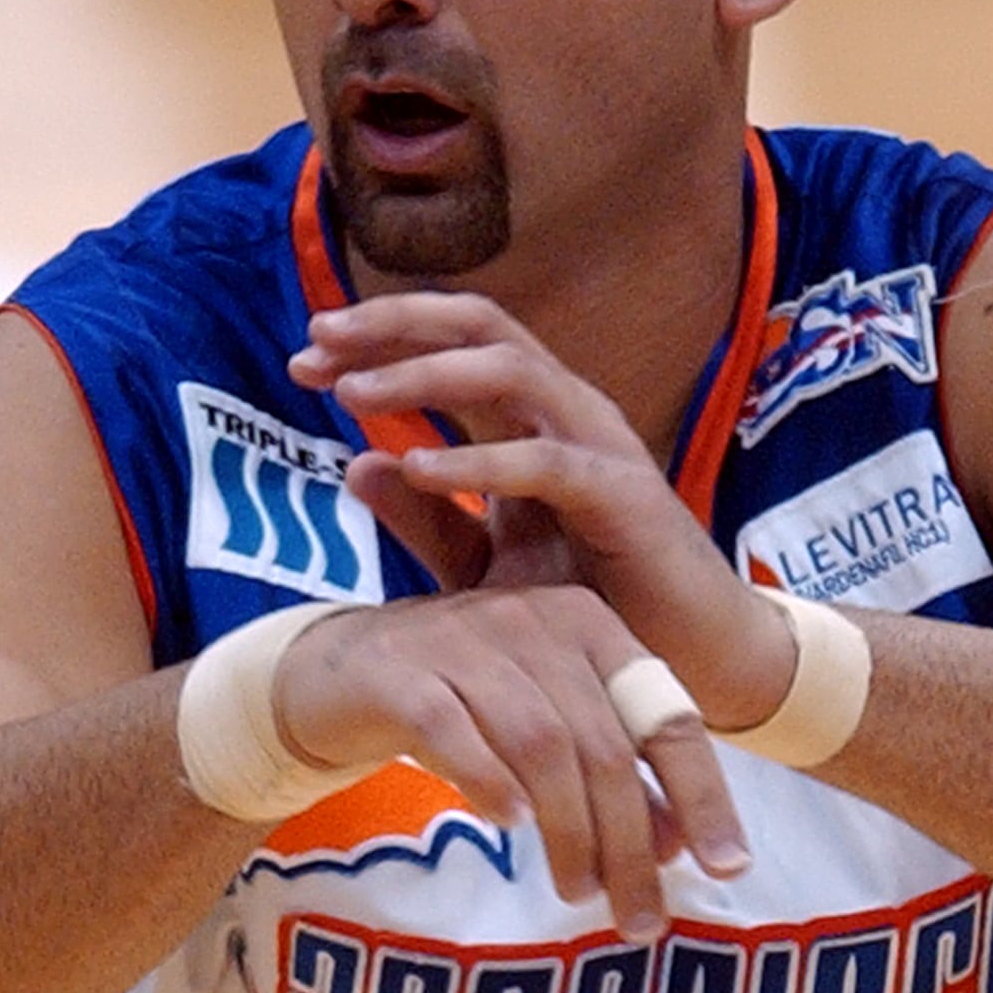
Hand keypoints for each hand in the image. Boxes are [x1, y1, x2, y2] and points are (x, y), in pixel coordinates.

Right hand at [274, 587, 749, 939]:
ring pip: (540, 742)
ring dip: (568, 829)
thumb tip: (673, 847)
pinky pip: (452, 730)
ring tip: (576, 890)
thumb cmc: (454, 703)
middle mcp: (531, 618)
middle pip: (603, 742)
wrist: (329, 676)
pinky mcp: (398, 671)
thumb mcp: (541, 728)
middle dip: (628, 839)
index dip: (701, 793)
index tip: (728, 866)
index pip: (664, 713)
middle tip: (637, 916)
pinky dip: (486, 780)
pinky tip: (506, 825)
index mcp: (585, 623)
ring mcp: (461, 640)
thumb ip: (607, 773)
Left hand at [291, 292, 793, 729]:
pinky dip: (477, 461)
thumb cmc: (590, 610)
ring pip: (507, 371)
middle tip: (315, 342)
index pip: (452, 342)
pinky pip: (545, 462)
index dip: (378, 336)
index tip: (304, 359)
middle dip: (390, 328)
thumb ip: (425, 520)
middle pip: (476, 327)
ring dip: (422, 375)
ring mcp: (599, 445)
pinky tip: (416, 467)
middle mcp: (566, 411)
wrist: (689, 665)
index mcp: (531, 417)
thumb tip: (355, 465)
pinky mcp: (624, 496)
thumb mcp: (486, 567)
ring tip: (352, 393)